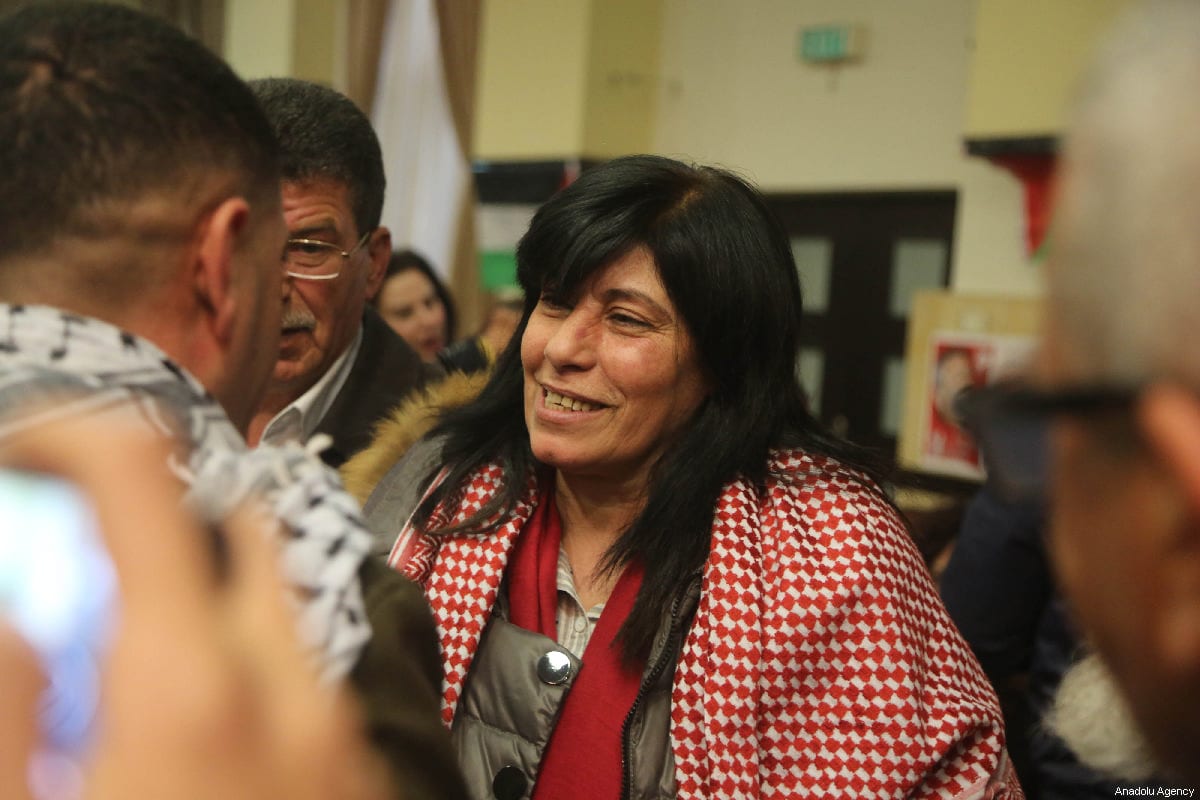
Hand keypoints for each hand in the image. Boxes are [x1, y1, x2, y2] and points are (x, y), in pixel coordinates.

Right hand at [0, 417, 391, 799]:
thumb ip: (9, 709)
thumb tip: (14, 619)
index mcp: (190, 691)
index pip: (145, 478)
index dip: (75, 438)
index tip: (31, 454)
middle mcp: (291, 696)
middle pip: (239, 531)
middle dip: (155, 528)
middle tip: (78, 584)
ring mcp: (343, 744)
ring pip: (278, 617)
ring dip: (206, 609)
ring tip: (125, 686)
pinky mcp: (364, 784)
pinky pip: (308, 691)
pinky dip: (251, 678)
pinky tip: (197, 754)